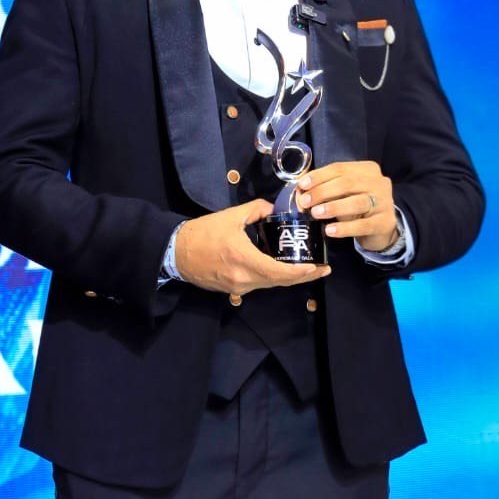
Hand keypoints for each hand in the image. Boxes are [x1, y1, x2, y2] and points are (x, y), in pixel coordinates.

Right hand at [174, 198, 329, 294]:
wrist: (176, 253)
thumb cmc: (203, 233)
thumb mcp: (231, 216)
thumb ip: (256, 210)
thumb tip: (273, 208)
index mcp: (244, 259)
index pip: (279, 272)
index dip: (301, 272)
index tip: (317, 267)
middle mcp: (243, 279)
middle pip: (279, 281)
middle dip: (303, 277)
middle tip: (321, 268)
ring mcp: (237, 287)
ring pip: (270, 284)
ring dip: (288, 278)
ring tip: (307, 269)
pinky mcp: (232, 290)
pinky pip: (259, 284)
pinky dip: (273, 278)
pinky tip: (283, 269)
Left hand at [298, 161, 398, 252]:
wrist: (382, 228)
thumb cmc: (358, 207)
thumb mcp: (344, 193)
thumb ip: (326, 188)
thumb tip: (301, 191)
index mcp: (367, 170)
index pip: (340, 168)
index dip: (319, 176)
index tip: (302, 185)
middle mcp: (379, 182)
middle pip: (347, 183)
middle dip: (323, 191)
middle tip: (305, 202)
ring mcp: (385, 202)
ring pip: (357, 202)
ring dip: (333, 207)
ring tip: (316, 213)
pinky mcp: (385, 222)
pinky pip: (363, 225)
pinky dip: (345, 228)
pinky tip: (330, 230)